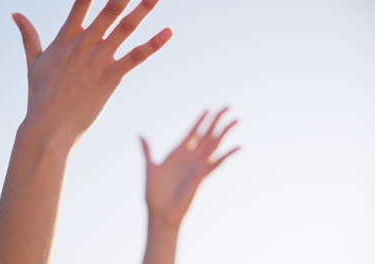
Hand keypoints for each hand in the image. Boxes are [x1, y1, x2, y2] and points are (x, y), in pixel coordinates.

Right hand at [12, 0, 172, 143]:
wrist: (48, 127)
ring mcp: (98, 59)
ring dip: (143, 8)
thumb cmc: (40, 96)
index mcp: (65, 38)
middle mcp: (84, 43)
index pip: (81, 2)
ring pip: (126, 27)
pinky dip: (154, 44)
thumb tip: (15, 13)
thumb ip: (29, 36)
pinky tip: (169, 31)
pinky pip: (137, 56)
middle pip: (109, 8)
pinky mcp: (111, 76)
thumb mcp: (34, 62)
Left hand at [140, 107, 239, 228]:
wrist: (160, 212)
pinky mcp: (201, 176)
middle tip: (227, 106)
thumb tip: (140, 135)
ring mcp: (197, 166)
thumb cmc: (154, 193)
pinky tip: (238, 146)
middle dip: (217, 120)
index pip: (193, 132)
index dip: (200, 120)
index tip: (208, 109)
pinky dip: (227, 155)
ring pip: (214, 144)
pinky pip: (216, 163)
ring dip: (225, 132)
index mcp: (178, 153)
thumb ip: (147, 151)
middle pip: (207, 134)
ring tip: (236, 120)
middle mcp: (191, 157)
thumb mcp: (150, 168)